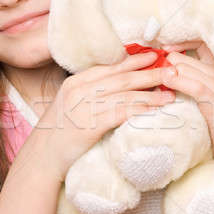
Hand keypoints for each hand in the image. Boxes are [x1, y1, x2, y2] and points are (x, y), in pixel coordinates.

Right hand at [33, 52, 176, 181]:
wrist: (42, 158)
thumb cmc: (59, 134)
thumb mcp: (71, 106)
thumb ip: (91, 94)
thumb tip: (120, 88)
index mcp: (75, 82)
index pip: (109, 67)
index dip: (134, 60)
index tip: (154, 56)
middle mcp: (79, 91)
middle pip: (121, 78)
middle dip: (149, 73)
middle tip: (171, 70)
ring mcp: (83, 107)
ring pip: (124, 95)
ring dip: (150, 94)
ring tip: (170, 94)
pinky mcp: (90, 126)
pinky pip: (121, 114)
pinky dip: (140, 110)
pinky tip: (155, 111)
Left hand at [160, 39, 213, 167]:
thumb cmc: (211, 123)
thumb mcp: (195, 99)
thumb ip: (182, 84)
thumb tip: (158, 75)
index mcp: (211, 71)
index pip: (196, 43)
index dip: (176, 43)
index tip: (160, 50)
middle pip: (182, 57)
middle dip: (163, 64)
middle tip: (146, 74)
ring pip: (185, 68)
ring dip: (166, 73)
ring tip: (152, 81)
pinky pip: (195, 85)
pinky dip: (178, 82)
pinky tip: (166, 83)